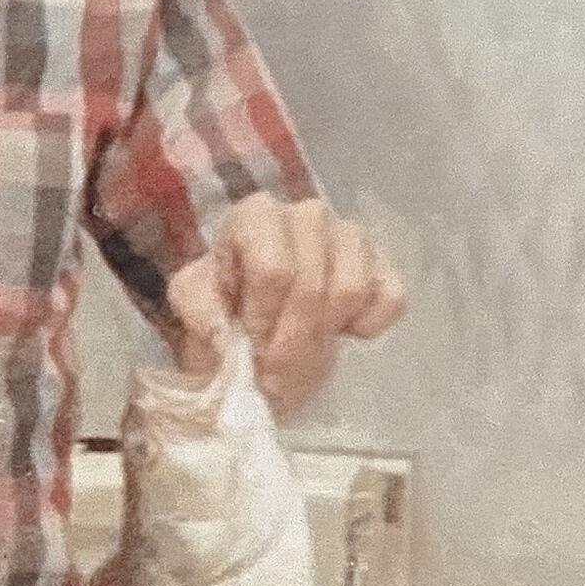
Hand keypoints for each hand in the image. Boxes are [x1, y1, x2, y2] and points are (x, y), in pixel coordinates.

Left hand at [166, 193, 404, 416]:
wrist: (257, 333)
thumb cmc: (223, 313)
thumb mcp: (194, 309)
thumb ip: (198, 311)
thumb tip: (219, 331)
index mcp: (256, 215)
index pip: (273, 270)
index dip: (264, 318)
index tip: (251, 347)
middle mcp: (307, 215)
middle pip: (312, 285)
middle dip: (291, 340)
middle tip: (274, 370)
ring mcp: (350, 236)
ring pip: (352, 290)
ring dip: (323, 336)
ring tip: (299, 353)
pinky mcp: (383, 265)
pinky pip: (390, 299)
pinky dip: (367, 327)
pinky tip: (340, 334)